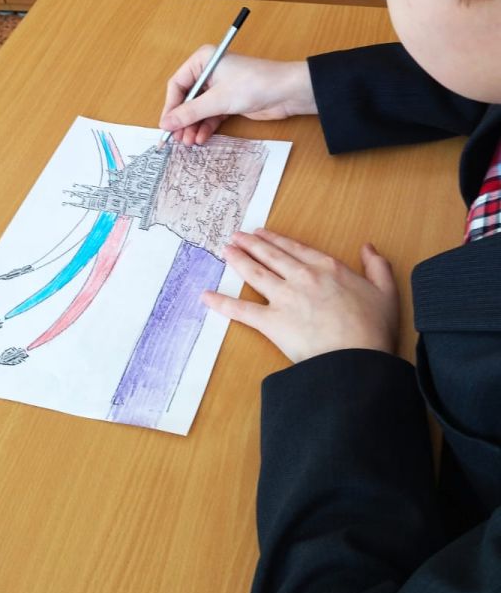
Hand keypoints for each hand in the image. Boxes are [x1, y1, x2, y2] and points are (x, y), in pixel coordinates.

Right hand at [159, 50, 315, 144]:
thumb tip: (166, 123)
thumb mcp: (218, 100)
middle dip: (182, 120)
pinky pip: (211, 115)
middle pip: (186, 99)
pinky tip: (201, 139)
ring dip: (193, 126)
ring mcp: (220, 87)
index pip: (177, 84)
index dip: (170, 106)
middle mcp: (209, 71)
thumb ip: (190, 112)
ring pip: (198, 110)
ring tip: (189, 143)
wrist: (288, 92)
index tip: (166, 126)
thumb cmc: (254, 84)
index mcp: (203, 60)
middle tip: (177, 139)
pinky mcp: (230, 100)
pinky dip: (206, 127)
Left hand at [202, 228, 399, 363]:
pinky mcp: (272, 322)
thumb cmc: (373, 329)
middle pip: (271, 256)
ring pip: (254, 273)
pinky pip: (241, 310)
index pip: (295, 248)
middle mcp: (302, 277)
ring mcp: (285, 298)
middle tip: (235, 237)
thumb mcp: (386, 292)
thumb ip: (377, 266)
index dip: (275, 239)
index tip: (262, 233)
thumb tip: (369, 248)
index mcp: (327, 268)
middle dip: (251, 244)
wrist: (357, 359)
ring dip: (237, 260)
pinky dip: (221, 303)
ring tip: (225, 251)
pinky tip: (206, 296)